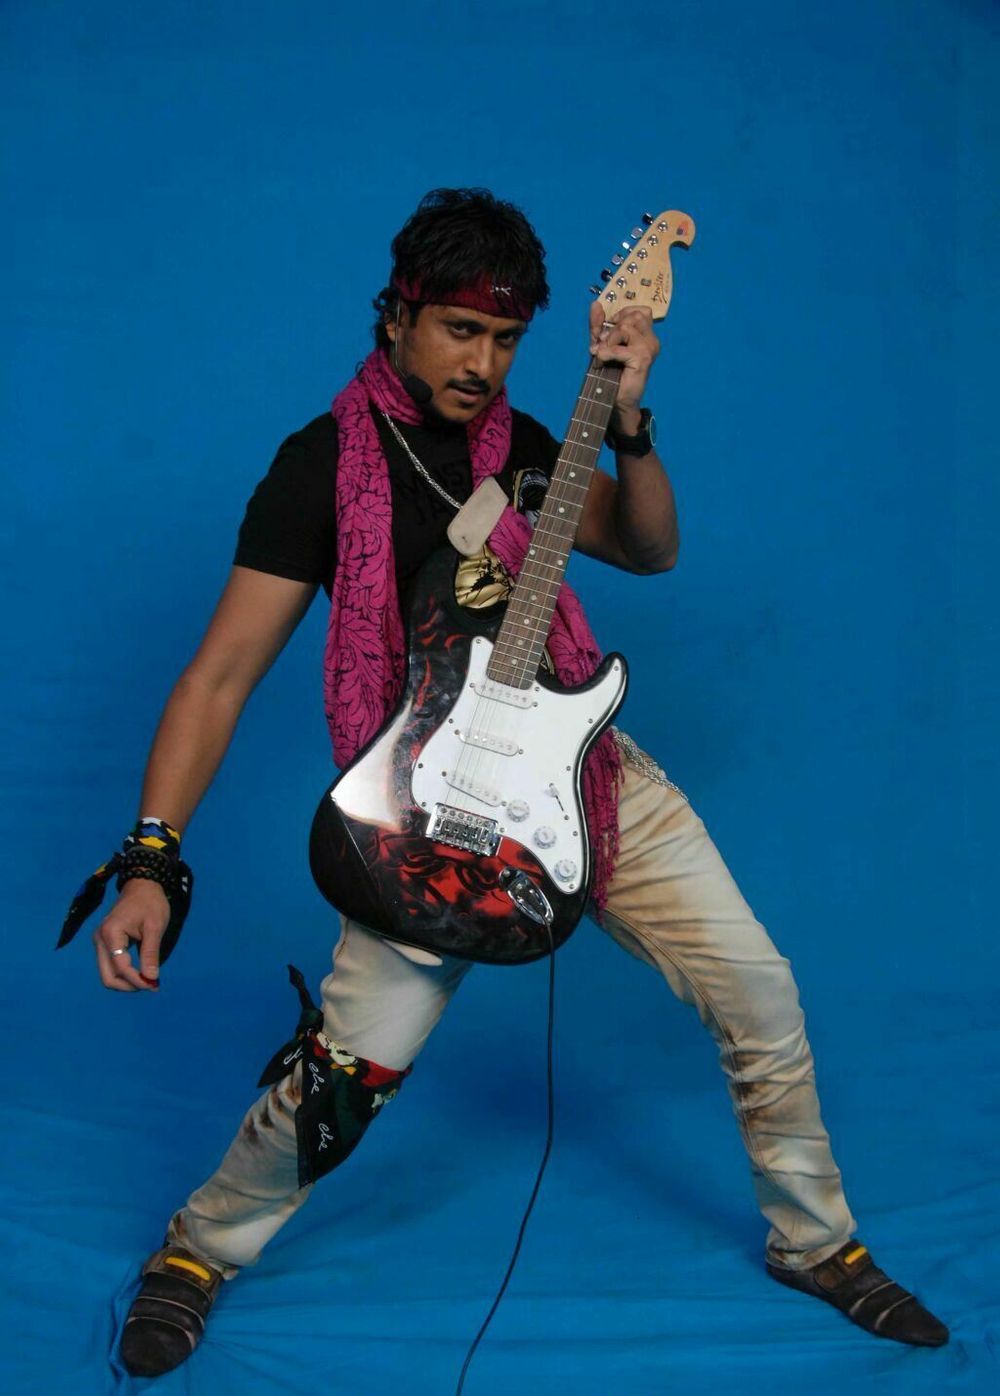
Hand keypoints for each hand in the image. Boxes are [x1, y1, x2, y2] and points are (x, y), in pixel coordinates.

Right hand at [93, 879, 168, 991]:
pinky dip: (124, 973)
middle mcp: (100, 940)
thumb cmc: (150, 903)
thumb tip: (151, 978)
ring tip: (147, 980)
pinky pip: (110, 966)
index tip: (155, 985)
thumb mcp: (155, 927)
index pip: (121, 967)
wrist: (141, 885)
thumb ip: (151, 953)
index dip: (137, 980)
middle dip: (128, 986)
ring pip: (107, 974)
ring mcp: (99, 942)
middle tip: (150, 985)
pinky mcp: (104, 943)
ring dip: (126, 982)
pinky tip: (140, 972)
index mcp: (111, 933)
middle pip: (107, 977)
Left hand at [589, 302, 659, 428]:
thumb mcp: (601, 344)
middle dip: (613, 327)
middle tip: (604, 344)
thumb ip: (598, 324)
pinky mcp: (643, 359)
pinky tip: (602, 360)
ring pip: (627, 327)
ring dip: (610, 339)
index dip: (621, 314)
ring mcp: (649, 348)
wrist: (617, 400)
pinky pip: (620, 348)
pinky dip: (607, 353)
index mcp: (646, 334)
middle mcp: (651, 339)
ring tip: (603, 352)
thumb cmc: (611, 372)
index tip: (609, 330)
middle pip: (634, 315)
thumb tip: (596, 304)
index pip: (640, 310)